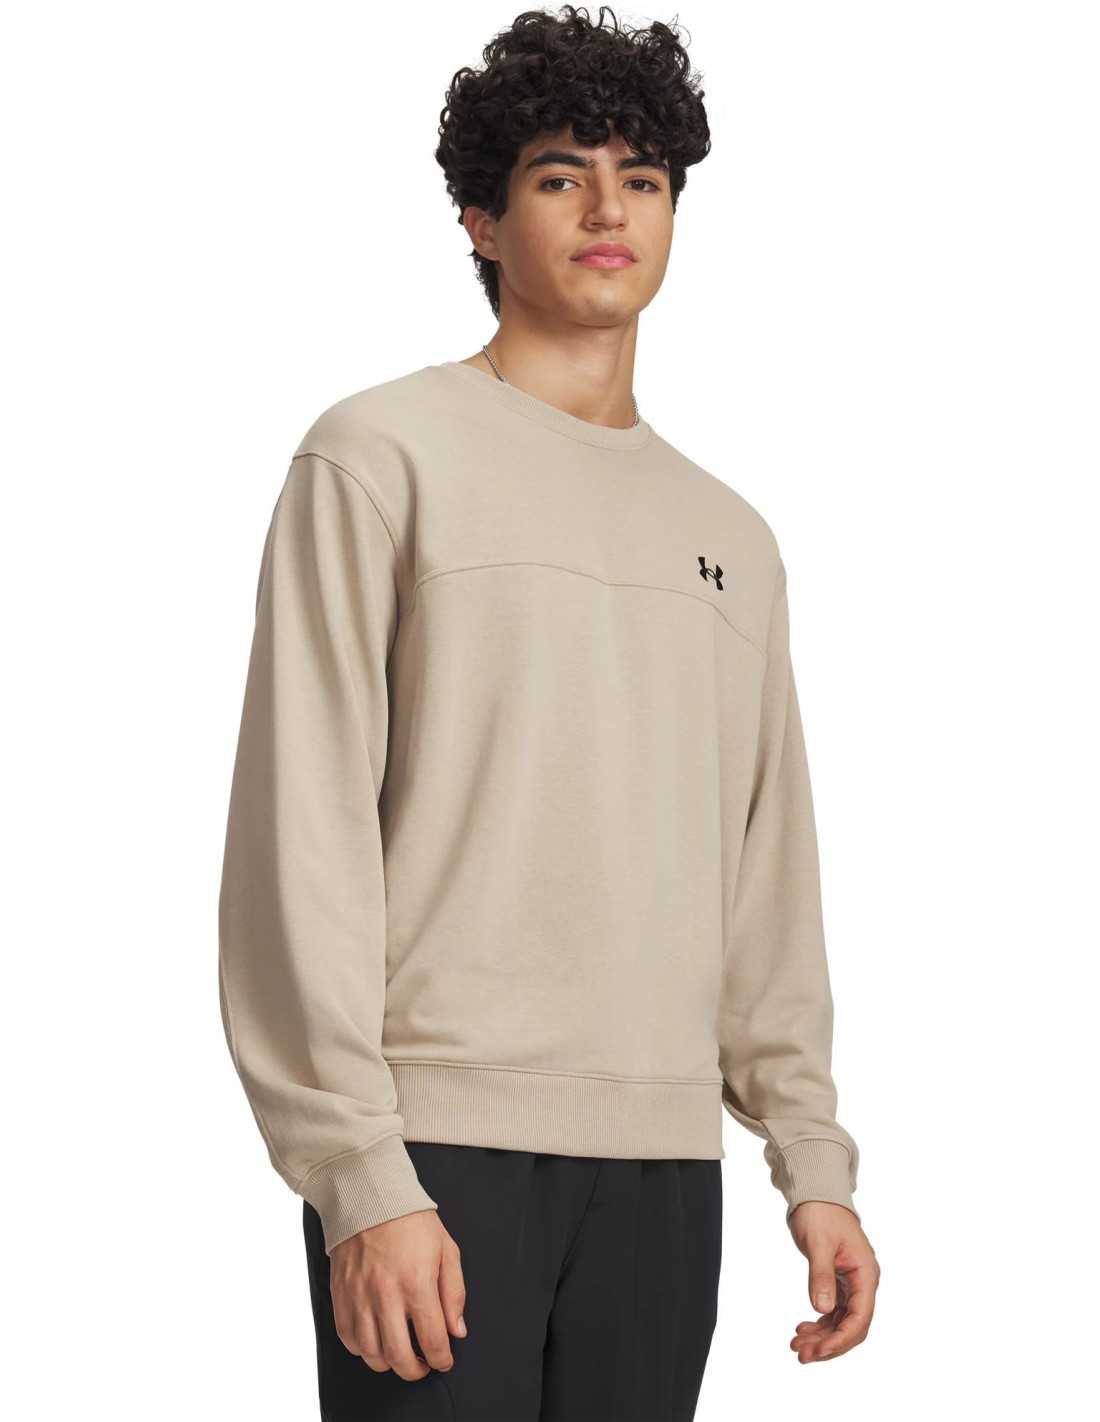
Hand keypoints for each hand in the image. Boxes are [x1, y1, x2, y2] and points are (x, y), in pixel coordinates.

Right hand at [329, 1208, 466, 1381]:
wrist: (371, 1197)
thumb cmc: (412, 1222)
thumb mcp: (447, 1250)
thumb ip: (454, 1293)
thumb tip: (457, 1330)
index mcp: (417, 1283)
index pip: (432, 1339)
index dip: (442, 1359)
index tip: (444, 1361)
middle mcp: (386, 1295)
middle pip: (400, 1356)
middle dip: (415, 1371)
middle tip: (423, 1365)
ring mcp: (360, 1297)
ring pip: (371, 1354)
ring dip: (388, 1364)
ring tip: (399, 1356)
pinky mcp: (341, 1295)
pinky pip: (348, 1338)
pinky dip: (362, 1349)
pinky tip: (375, 1342)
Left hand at [787, 1201, 879, 1362]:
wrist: (816, 1193)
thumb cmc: (820, 1213)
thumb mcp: (818, 1244)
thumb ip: (821, 1276)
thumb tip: (822, 1309)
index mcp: (865, 1274)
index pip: (860, 1318)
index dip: (840, 1339)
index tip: (817, 1351)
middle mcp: (863, 1282)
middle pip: (852, 1326)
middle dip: (829, 1344)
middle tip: (801, 1354)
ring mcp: (852, 1283)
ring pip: (842, 1321)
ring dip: (822, 1336)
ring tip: (796, 1345)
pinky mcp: (840, 1281)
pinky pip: (834, 1311)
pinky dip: (820, 1323)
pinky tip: (803, 1328)